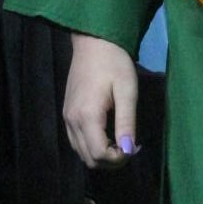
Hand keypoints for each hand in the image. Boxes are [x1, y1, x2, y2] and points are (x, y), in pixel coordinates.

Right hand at [64, 33, 138, 169]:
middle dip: (111, 161)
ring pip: (81, 153)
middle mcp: (72, 121)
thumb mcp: (127, 90)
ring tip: (121, 141)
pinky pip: (77, 142)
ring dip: (101, 155)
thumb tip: (128, 151)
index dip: (119, 159)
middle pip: (89, 159)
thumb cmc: (114, 63)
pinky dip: (91, 146)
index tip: (135, 147)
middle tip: (130, 146)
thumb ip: (127, 122)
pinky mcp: (67, 113)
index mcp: (87, 116)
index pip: (99, 155)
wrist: (93, 42)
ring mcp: (67, 118)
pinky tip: (107, 134)